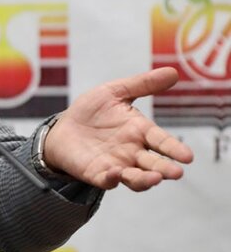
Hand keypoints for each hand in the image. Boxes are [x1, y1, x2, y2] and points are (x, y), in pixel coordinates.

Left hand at [42, 67, 193, 191]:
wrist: (63, 128)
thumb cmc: (91, 111)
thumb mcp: (115, 92)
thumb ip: (142, 84)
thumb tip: (173, 71)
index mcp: (140, 132)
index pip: (161, 141)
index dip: (174, 149)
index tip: (188, 156)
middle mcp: (132, 152)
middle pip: (153, 164)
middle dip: (165, 169)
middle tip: (176, 172)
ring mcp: (116, 165)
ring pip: (136, 178)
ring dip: (145, 180)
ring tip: (155, 178)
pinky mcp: (97, 174)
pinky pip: (106, 180)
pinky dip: (112, 179)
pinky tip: (115, 174)